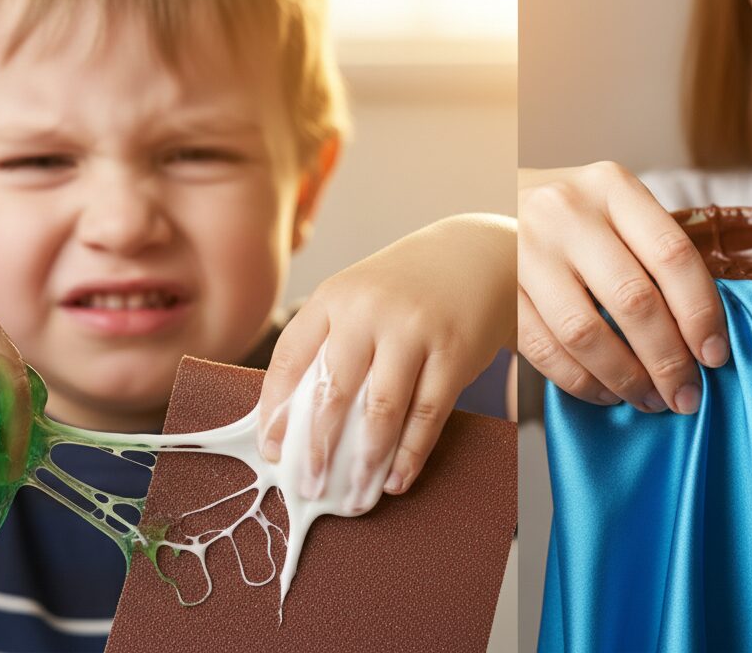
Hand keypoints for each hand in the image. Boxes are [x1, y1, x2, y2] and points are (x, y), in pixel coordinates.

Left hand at [255, 214, 514, 500]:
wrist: (478, 255)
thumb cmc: (408, 290)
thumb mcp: (359, 298)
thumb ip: (330, 345)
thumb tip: (295, 422)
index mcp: (334, 296)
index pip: (291, 358)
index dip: (276, 411)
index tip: (273, 452)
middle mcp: (369, 310)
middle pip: (332, 391)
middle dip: (316, 449)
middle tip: (308, 487)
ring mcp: (414, 330)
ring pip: (381, 410)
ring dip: (365, 462)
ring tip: (354, 495)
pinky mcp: (454, 352)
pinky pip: (427, 414)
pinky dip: (410, 454)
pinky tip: (398, 478)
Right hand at [518, 162, 729, 414]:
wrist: (494, 203)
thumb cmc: (576, 219)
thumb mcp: (616, 212)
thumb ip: (655, 256)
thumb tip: (704, 337)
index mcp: (611, 187)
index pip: (672, 254)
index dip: (700, 313)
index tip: (715, 356)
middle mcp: (566, 212)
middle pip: (633, 299)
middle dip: (668, 360)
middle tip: (686, 395)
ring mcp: (525, 250)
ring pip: (586, 332)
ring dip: (626, 378)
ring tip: (650, 399)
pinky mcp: (498, 290)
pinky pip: (545, 350)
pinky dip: (582, 382)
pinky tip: (607, 393)